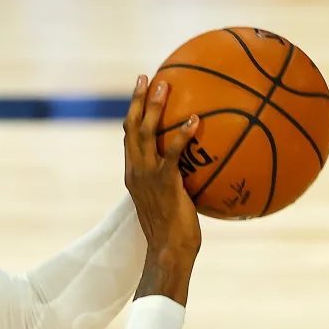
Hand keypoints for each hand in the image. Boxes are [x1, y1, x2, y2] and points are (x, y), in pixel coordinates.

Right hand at [123, 75, 201, 258]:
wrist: (169, 250)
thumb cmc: (175, 234)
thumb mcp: (172, 203)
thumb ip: (178, 184)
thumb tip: (199, 172)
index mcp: (134, 175)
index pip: (129, 139)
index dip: (133, 114)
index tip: (140, 94)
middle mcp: (135, 172)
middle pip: (131, 127)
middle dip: (138, 100)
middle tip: (146, 78)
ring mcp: (147, 176)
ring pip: (145, 133)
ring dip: (154, 106)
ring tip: (165, 85)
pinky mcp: (164, 182)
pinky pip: (172, 152)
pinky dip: (182, 134)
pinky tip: (196, 120)